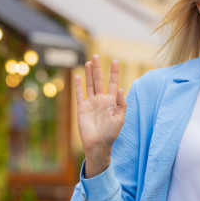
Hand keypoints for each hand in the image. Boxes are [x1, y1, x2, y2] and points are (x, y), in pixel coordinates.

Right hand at [74, 55, 124, 177]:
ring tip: (88, 62)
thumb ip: (121, 104)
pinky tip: (78, 76)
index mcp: (112, 102)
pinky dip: (79, 86)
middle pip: (99, 80)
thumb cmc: (111, 134)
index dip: (114, 72)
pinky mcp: (82, 108)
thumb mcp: (119, 119)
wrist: (97, 145)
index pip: (113, 83)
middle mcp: (101, 100)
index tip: (116, 61)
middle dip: (98, 68)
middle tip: (97, 55)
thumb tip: (121, 88)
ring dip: (89, 74)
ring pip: (89, 85)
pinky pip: (80, 94)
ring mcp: (91, 103)